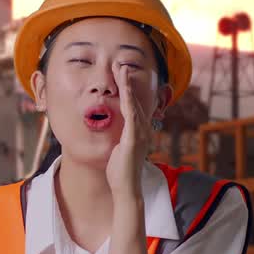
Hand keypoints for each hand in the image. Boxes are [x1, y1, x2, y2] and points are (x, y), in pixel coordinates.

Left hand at [107, 63, 150, 201]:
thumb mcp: (118, 150)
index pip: (133, 105)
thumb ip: (117, 139)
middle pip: (135, 100)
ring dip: (127, 86)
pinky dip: (129, 101)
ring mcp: (140, 134)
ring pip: (133, 104)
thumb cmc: (121, 172)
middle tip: (120, 64)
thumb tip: (111, 133)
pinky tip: (125, 90)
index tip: (120, 74)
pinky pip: (131, 116)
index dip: (127, 88)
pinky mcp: (133, 140)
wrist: (127, 189)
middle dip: (127, 81)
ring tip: (121, 69)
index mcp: (138, 131)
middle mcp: (142, 130)